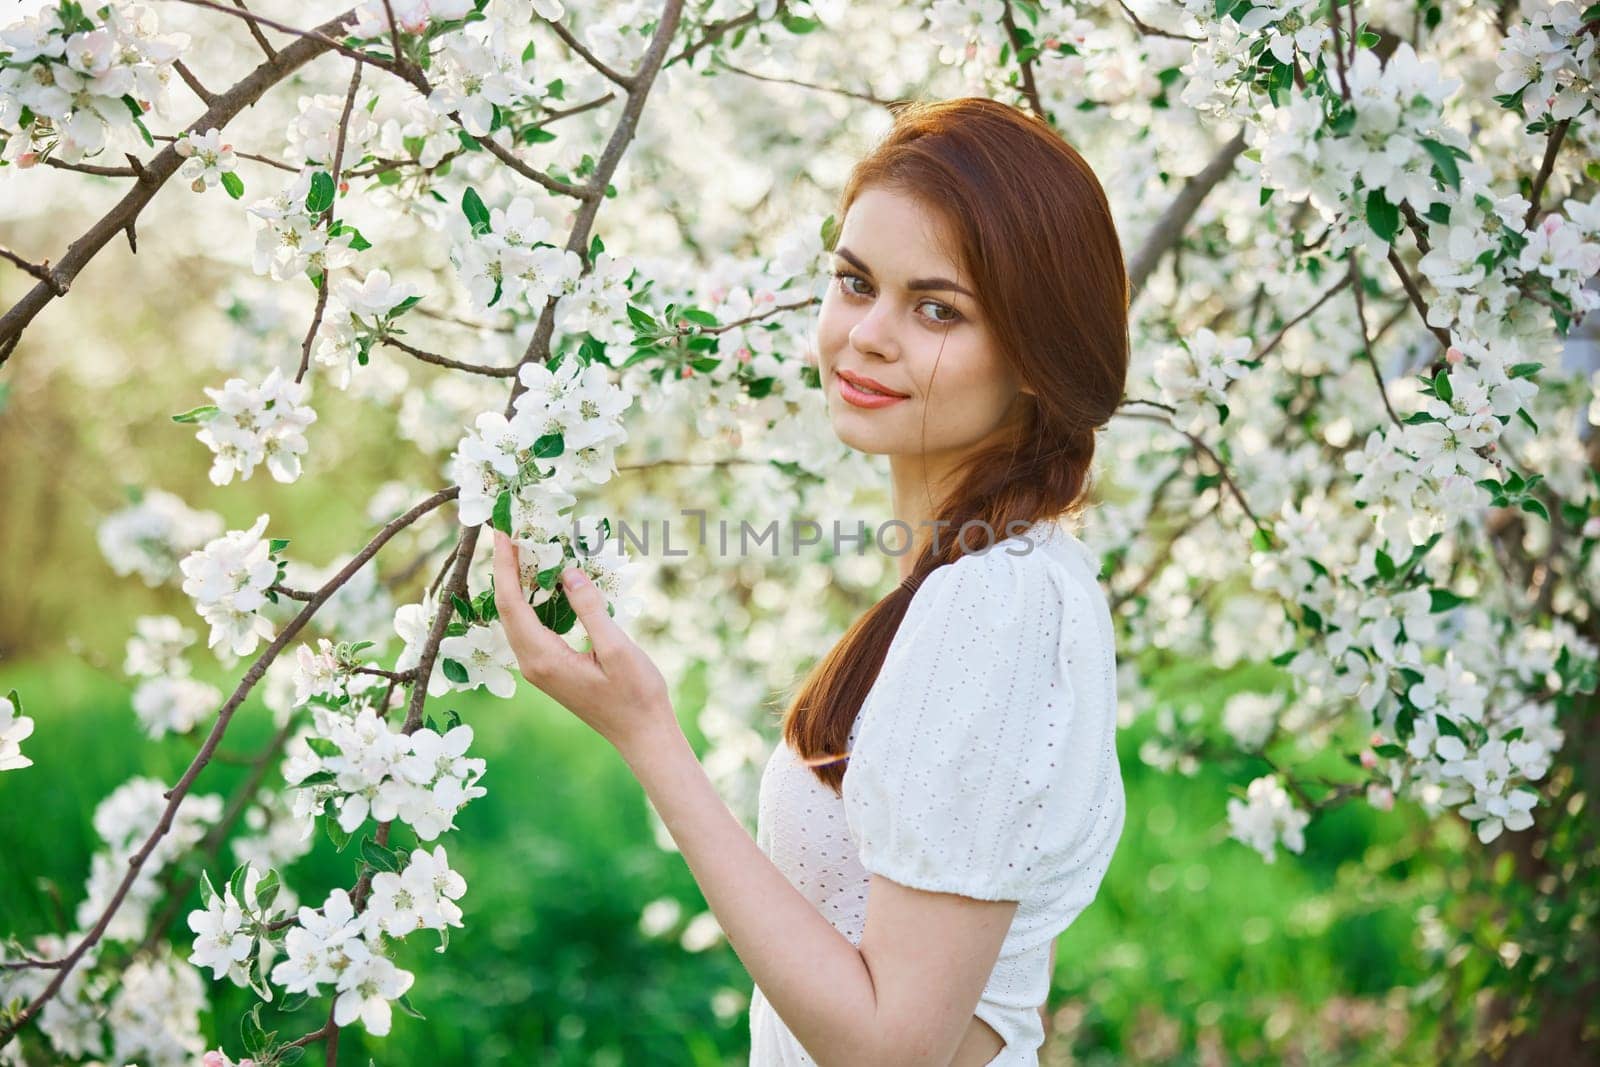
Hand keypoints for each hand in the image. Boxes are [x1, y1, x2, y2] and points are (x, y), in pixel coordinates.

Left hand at [490, 529, 675, 753]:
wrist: (643, 733)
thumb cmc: (636, 695)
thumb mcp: (616, 649)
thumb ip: (590, 610)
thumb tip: (568, 572)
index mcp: (543, 658)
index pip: (511, 603)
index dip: (504, 565)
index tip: (502, 532)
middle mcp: (532, 663)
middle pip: (507, 608)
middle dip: (504, 568)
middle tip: (508, 530)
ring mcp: (539, 668)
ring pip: (517, 618)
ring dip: (516, 583)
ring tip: (521, 548)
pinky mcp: (551, 667)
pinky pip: (531, 627)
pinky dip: (531, 600)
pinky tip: (542, 582)